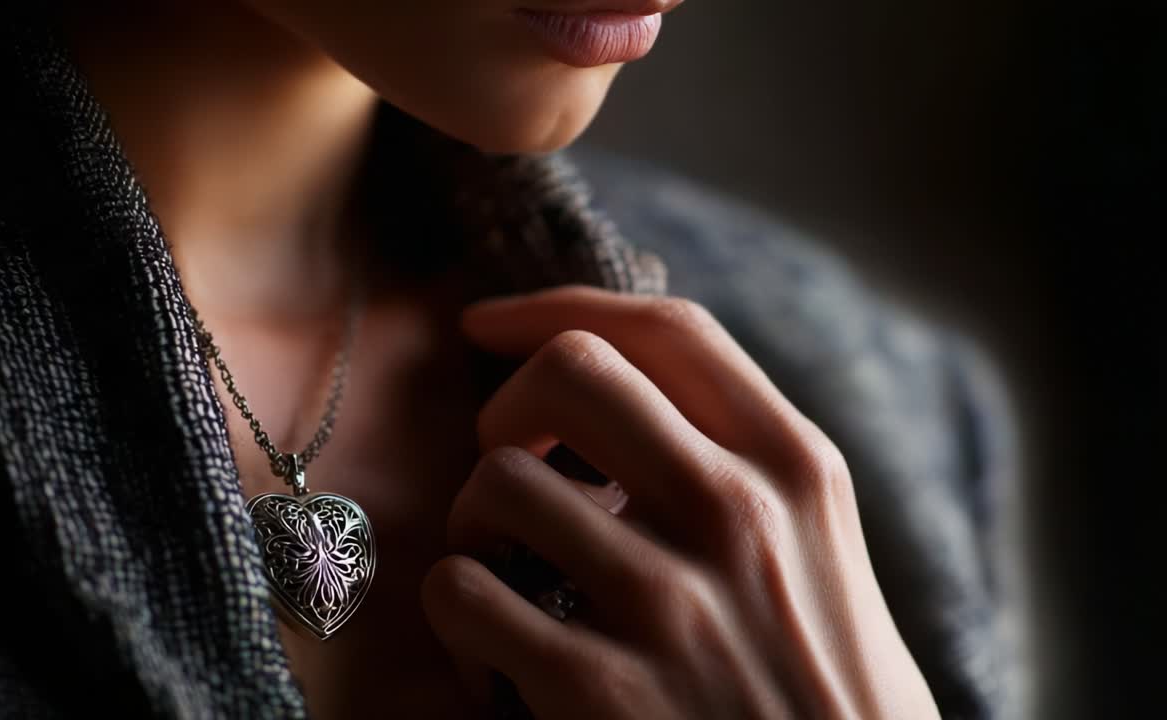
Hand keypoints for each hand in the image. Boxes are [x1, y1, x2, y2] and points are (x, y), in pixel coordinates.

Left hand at [420, 286, 940, 718]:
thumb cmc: (832, 693)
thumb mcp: (821, 553)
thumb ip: (747, 467)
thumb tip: (635, 389)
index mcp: (797, 470)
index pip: (667, 329)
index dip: (556, 306)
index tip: (488, 325)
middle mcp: (738, 516)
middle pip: (570, 370)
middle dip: (508, 408)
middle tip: (512, 467)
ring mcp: (671, 604)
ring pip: (499, 482)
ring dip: (474, 525)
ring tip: (504, 573)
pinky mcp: (604, 693)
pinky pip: (463, 595)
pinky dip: (458, 619)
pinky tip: (494, 656)